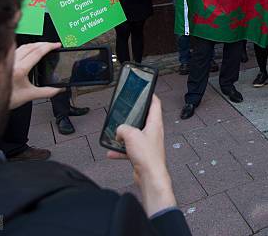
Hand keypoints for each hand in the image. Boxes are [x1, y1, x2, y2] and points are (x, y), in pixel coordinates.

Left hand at [10, 42, 62, 108]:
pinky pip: (17, 49)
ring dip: (35, 44)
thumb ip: (47, 92)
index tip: (56, 45)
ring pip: (23, 46)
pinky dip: (26, 47)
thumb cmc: (8, 98)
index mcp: (20, 69)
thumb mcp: (30, 95)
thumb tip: (59, 90)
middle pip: (31, 46)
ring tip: (43, 45)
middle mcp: (13, 62)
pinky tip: (29, 50)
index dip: (49, 47)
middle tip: (53, 44)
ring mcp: (8, 61)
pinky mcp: (5, 61)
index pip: (37, 52)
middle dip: (44, 43)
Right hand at [107, 95, 175, 216]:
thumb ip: (123, 128)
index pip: (155, 104)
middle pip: (144, 119)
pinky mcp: (143, 154)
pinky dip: (121, 150)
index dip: (150, 96)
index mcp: (155, 124)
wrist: (150, 176)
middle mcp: (153, 132)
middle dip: (133, 116)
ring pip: (135, 134)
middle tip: (126, 112)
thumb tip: (120, 130)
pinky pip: (130, 149)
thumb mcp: (131, 135)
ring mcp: (148, 143)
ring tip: (116, 134)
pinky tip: (111, 152)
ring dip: (125, 135)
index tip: (145, 91)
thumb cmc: (148, 156)